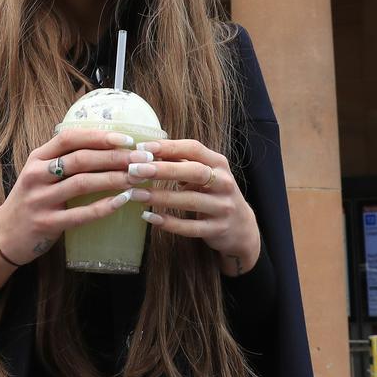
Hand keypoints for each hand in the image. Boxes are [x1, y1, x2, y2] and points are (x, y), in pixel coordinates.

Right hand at [0, 128, 155, 284]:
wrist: (4, 235)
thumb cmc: (32, 199)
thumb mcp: (41, 172)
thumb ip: (65, 158)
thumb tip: (107, 142)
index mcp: (37, 157)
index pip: (69, 138)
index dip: (100, 137)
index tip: (128, 139)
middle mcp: (36, 175)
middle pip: (80, 159)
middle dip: (115, 157)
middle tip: (142, 159)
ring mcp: (40, 200)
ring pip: (82, 184)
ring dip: (114, 179)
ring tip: (138, 178)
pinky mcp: (47, 223)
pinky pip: (80, 214)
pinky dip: (104, 207)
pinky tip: (123, 201)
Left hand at [127, 139, 260, 275]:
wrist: (241, 227)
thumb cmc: (214, 193)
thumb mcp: (204, 173)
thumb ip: (180, 162)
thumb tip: (146, 151)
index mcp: (219, 163)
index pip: (194, 149)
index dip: (168, 147)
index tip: (142, 147)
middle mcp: (224, 183)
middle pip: (194, 172)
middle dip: (163, 169)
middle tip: (135, 169)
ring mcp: (223, 207)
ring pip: (190, 200)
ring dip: (160, 197)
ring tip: (135, 194)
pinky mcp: (217, 229)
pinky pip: (191, 227)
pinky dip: (169, 223)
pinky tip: (149, 217)